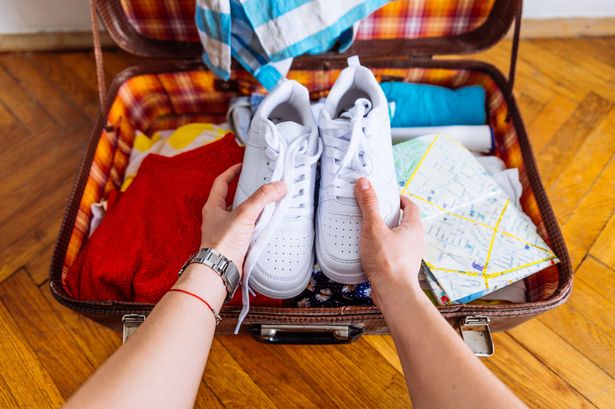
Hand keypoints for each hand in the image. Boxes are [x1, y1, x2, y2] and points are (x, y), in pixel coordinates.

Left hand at [200, 164, 286, 276]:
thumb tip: (277, 186)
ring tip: (266, 206)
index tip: (241, 167)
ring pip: (241, 215)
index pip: (221, 182)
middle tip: (259, 187)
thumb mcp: (244, 214)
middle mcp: (217, 218)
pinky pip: (247, 230)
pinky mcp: (234, 243)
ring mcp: (225, 231)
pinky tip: (265, 227)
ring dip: (253, 211)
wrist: (221, 269)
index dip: (231, 172)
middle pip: (232, 199)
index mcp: (213, 206)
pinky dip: (256, 227)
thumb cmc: (222, 244)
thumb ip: (261, 198)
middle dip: (246, 193)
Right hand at [355, 177, 424, 304]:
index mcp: (413, 228)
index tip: (390, 196)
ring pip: (400, 238)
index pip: (410, 206)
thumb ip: (369, 205)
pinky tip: (371, 252)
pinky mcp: (402, 267)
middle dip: (392, 216)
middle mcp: (416, 241)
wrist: (393, 292)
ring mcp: (410, 255)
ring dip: (388, 234)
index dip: (401, 199)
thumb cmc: (388, 262)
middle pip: (405, 222)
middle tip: (377, 212)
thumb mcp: (373, 228)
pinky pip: (394, 253)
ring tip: (371, 232)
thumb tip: (365, 184)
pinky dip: (384, 249)